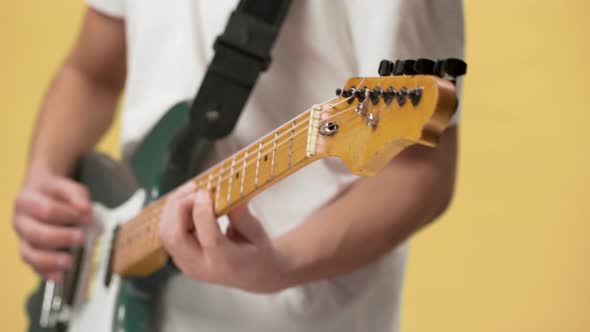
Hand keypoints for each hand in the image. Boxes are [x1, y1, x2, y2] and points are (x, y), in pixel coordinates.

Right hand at [13, 171, 90, 281]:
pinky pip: (33, 267)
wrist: (42, 195)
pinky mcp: (29, 253)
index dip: (67, 215)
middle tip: (81, 238)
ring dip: (50, 260)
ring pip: (29, 254)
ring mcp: (22, 240)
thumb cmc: (56, 194)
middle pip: (35, 233)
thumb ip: (77, 196)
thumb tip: (85, 210)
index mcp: (26, 201)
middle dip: (60, 237)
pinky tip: (61, 277)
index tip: (86, 217)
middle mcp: (20, 221)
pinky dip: (47, 273)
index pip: (45, 210)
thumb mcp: (68, 187)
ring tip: (70, 262)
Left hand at [158, 182, 287, 292]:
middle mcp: (202, 267)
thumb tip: (228, 191)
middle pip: (176, 237)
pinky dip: (171, 215)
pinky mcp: (180, 259)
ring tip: (188, 191)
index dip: (203, 211)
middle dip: (179, 207)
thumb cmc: (257, 251)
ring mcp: (187, 266)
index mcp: (227, 262)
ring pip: (166, 235)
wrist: (252, 274)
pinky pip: (167, 235)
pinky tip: (185, 201)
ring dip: (172, 208)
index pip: (209, 238)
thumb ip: (241, 214)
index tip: (206, 191)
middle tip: (194, 188)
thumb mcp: (257, 232)